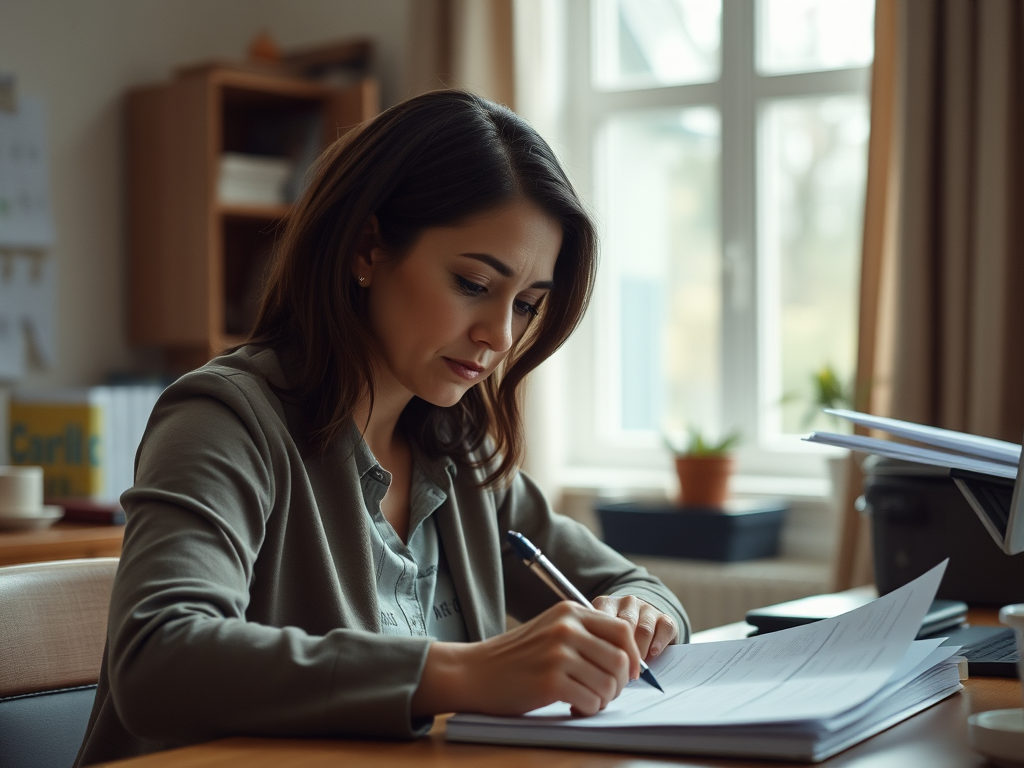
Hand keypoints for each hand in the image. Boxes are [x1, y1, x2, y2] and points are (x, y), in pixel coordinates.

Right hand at [411, 601, 640, 717]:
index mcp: (570, 612)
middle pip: (622, 659)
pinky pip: (591, 701)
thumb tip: (629, 659)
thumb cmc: (516, 657)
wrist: (474, 672)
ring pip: (610, 684)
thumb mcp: (551, 630)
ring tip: (585, 700)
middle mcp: (567, 628)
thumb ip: (585, 635)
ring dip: (603, 699)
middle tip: (603, 692)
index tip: (628, 673)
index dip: (633, 656)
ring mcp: (559, 654)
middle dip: (619, 684)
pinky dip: (588, 710)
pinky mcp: (551, 681)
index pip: (622, 630)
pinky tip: (573, 707)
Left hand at [592, 595, 677, 660]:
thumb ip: (600, 642)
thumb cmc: (615, 636)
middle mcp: (627, 602)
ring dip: (641, 650)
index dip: (606, 644)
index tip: (607, 661)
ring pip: (644, 629)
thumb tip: (601, 663)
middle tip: (622, 668)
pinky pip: (665, 628)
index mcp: (607, 604)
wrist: (643, 627)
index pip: (604, 621)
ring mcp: (647, 608)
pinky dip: (659, 643)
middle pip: (626, 626)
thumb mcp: (603, 635)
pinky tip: (653, 654)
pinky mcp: (665, 617)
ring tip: (636, 667)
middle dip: (625, 650)